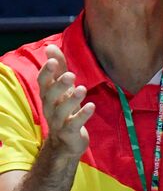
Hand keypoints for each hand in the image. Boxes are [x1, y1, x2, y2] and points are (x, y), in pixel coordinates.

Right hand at [37, 46, 93, 163]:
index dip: (47, 72)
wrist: (65, 142)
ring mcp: (59, 121)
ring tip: (82, 89)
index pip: (43, 82)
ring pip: (62, 110)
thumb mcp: (62, 89)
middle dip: (59, 85)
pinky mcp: (69, 132)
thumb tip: (50, 47)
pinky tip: (91, 106)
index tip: (53, 60)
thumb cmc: (65, 110)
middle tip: (70, 75)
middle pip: (50, 96)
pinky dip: (83, 115)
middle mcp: (50, 108)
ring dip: (72, 99)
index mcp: (48, 96)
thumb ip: (59, 69)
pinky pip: (74, 123)